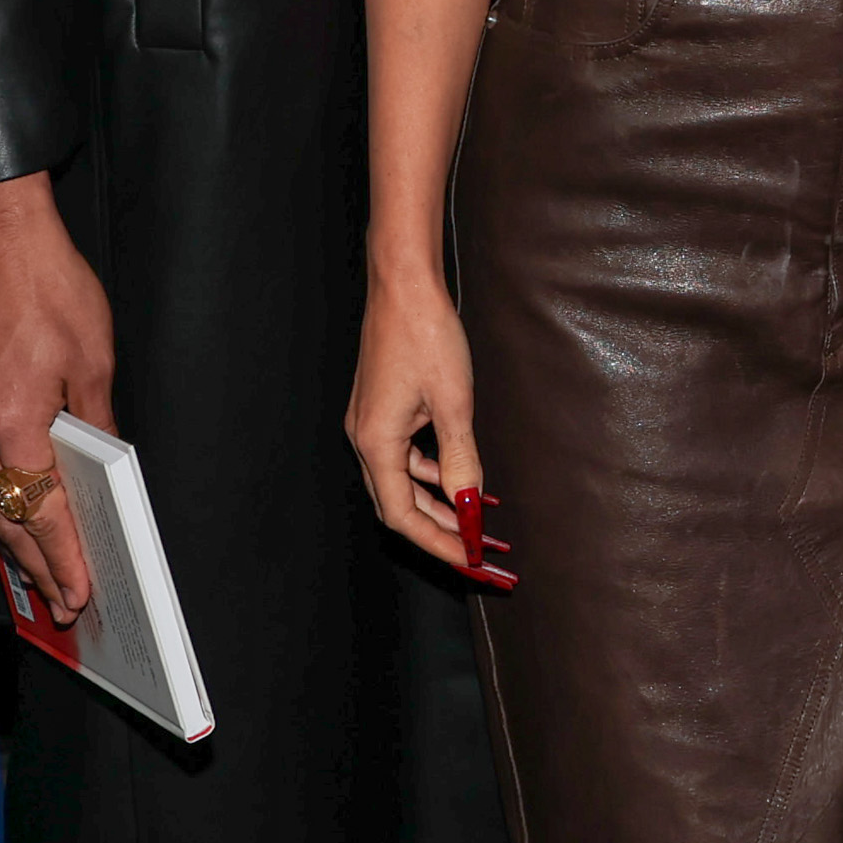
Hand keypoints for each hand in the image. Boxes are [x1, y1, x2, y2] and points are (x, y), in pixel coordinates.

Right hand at [0, 172, 116, 622]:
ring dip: (11, 539)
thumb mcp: (94, 358)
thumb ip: (97, 421)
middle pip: (4, 517)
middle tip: (65, 602)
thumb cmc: (50, 287)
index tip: (79, 592)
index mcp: (12, 423)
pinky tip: (9, 513)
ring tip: (41, 573)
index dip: (62, 557)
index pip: (41, 511)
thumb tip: (106, 466)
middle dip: (37, 564)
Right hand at [346, 269, 502, 580]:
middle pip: (398, 504)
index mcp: (375, 442)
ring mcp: (371, 422)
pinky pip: (404, 455)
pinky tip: (458, 476)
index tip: (469, 559)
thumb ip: (460, 457)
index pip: (401, 515)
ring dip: (437, 502)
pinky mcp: (382, 408)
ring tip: (474, 519)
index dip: (436, 542)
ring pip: (401, 481)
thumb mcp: (453, 401)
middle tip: (476, 550)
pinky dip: (431, 472)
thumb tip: (468, 503)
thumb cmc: (425, 334)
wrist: (403, 284)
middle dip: (438, 530)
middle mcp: (365, 437)